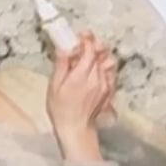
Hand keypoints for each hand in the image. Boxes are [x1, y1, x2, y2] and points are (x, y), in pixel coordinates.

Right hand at [45, 31, 116, 158]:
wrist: (75, 129)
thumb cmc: (61, 110)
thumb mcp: (54, 85)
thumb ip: (61, 65)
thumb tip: (63, 48)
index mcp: (81, 76)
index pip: (90, 50)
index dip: (86, 39)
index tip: (80, 36)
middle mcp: (96, 79)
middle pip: (102, 53)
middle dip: (94, 44)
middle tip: (85, 42)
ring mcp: (105, 85)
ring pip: (109, 62)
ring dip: (101, 54)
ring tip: (91, 55)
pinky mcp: (109, 91)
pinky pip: (111, 73)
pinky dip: (104, 66)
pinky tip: (95, 69)